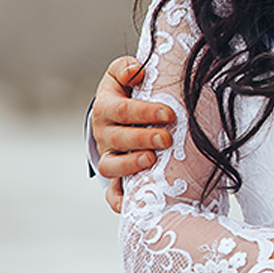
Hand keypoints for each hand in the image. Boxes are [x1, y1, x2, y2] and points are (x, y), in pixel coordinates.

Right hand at [92, 56, 173, 212]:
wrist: (120, 114)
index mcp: (106, 108)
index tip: (169, 113)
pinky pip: (113, 194)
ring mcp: (109, 157)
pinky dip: (120, 200)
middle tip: (167, 138)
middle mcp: (105, 135)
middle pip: (117, 139)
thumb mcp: (124, 73)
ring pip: (111, 167)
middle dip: (142, 139)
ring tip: (152, 161)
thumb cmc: (130, 90)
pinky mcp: (116, 177)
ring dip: (130, 166)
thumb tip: (137, 71)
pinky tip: (132, 204)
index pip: (121, 110)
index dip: (143, 112)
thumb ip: (127, 68)